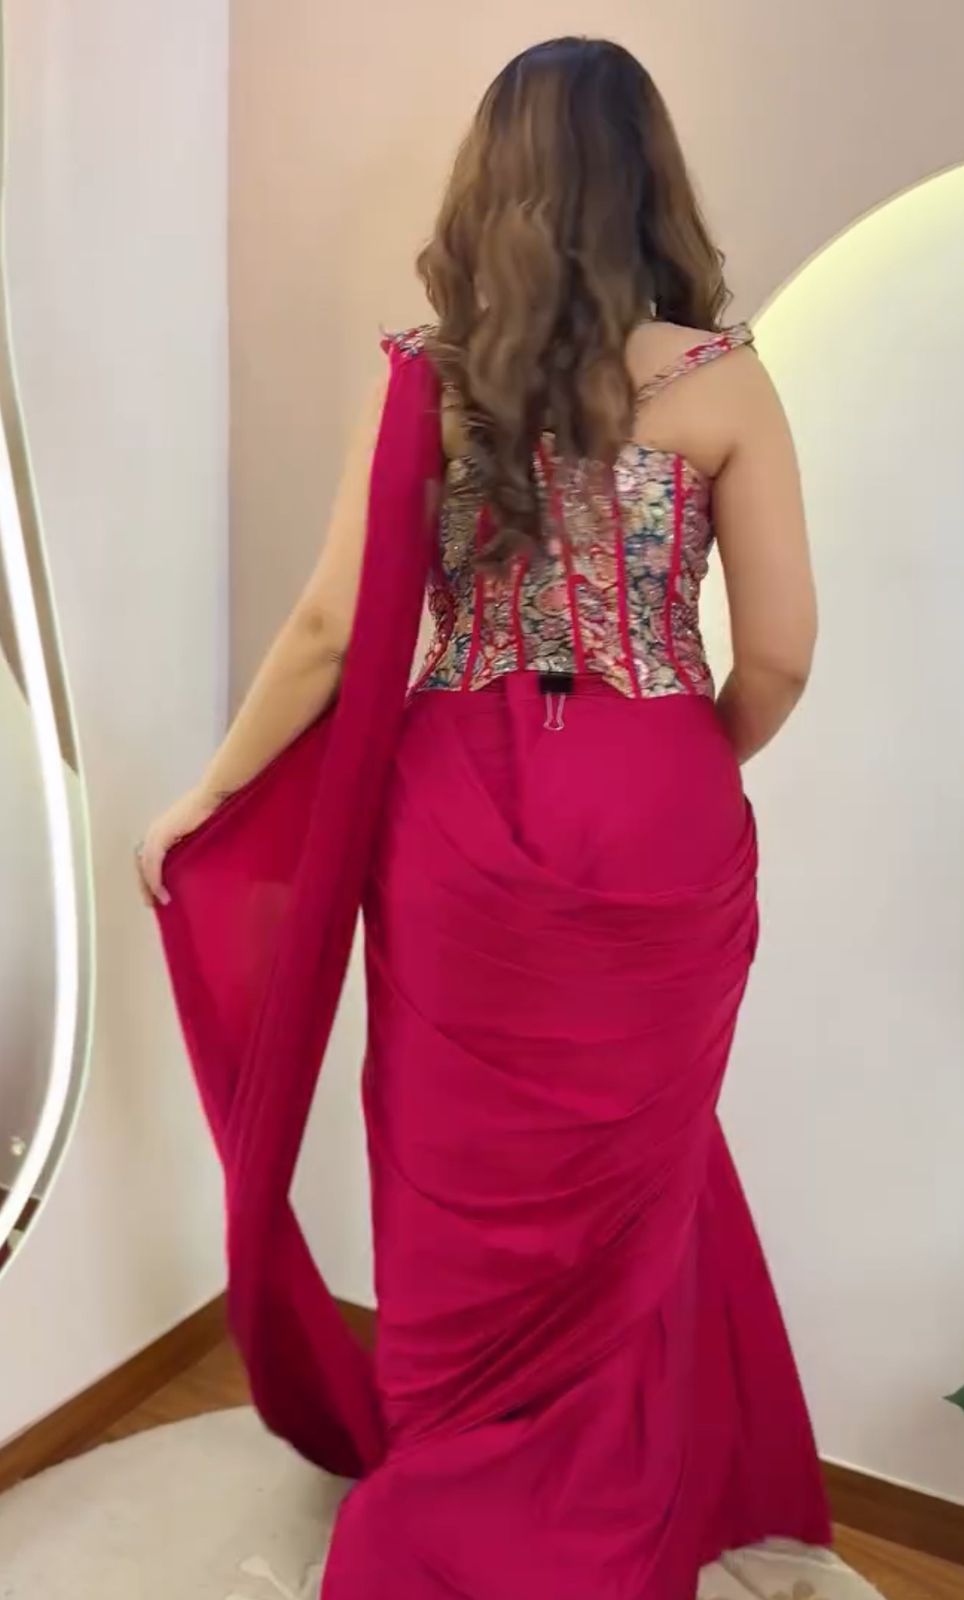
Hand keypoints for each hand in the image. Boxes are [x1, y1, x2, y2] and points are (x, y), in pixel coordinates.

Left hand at [136, 786, 220, 906]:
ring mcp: (156, 833)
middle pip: (141, 863)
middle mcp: (154, 832)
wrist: (215, 797)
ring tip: (157, 900)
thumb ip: (191, 847)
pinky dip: (154, 879)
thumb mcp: (198, 834)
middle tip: (151, 902)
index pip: (147, 858)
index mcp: (161, 830)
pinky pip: (152, 863)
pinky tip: (160, 891)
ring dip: (149, 885)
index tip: (156, 893)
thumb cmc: (213, 812)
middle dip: (144, 884)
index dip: (149, 877)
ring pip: (144, 865)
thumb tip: (195, 866)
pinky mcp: (161, 836)